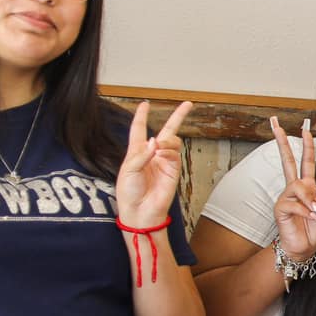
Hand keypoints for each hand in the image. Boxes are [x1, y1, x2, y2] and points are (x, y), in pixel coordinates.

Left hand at [113, 101, 189, 228]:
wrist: (140, 211)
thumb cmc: (129, 193)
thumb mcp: (127, 170)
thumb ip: (141, 154)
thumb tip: (155, 141)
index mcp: (136, 152)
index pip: (139, 129)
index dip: (142, 116)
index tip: (145, 104)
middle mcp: (152, 154)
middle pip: (167, 130)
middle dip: (178, 117)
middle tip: (187, 105)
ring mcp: (164, 161)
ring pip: (172, 141)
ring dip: (167, 141)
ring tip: (160, 148)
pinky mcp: (174, 170)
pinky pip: (175, 154)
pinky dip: (169, 151)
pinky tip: (162, 153)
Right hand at [270, 117, 315, 260]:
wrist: (305, 248)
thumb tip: (315, 190)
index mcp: (308, 186)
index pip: (306, 162)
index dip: (306, 146)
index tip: (304, 130)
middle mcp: (294, 188)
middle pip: (287, 160)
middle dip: (282, 142)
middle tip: (276, 124)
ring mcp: (286, 196)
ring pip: (299, 186)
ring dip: (311, 200)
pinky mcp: (280, 207)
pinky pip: (295, 203)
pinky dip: (306, 211)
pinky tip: (311, 217)